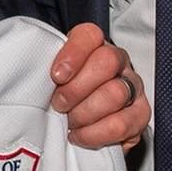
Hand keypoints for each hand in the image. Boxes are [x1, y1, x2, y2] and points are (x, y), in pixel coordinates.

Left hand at [48, 23, 148, 151]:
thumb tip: (31, 76)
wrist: (84, 126)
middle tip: (59, 104)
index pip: (90, 35)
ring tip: (70, 122)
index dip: (73, 53)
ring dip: (85, 113)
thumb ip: (45, 70)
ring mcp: (133, 88)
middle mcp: (119, 63)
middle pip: (107, 61)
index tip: (56, 75)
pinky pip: (121, 124)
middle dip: (77, 88)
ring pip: (115, 93)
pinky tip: (80, 135)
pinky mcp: (139, 116)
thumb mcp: (53, 80)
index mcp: (95, 46)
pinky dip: (95, 134)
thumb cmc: (66, 98)